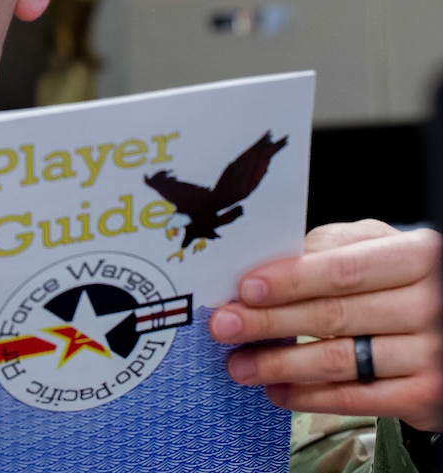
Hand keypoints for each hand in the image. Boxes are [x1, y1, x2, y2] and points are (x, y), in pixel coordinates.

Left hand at [208, 220, 442, 430]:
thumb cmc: (400, 278)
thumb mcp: (378, 247)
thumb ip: (331, 248)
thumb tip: (269, 264)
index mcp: (418, 256)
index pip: (342, 270)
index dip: (290, 280)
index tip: (245, 289)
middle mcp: (430, 305)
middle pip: (333, 315)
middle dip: (268, 322)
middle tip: (224, 326)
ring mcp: (431, 352)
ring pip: (339, 360)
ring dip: (279, 364)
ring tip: (239, 364)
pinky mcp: (426, 394)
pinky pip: (357, 398)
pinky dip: (309, 397)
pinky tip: (278, 391)